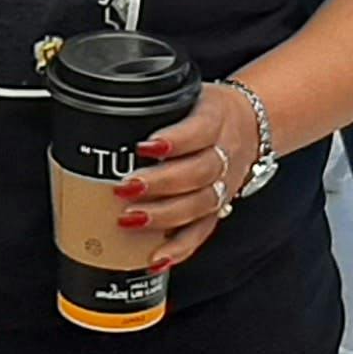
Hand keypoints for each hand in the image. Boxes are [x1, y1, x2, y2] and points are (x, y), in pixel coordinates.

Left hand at [113, 82, 259, 272]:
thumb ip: (154, 106)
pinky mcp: (218, 208)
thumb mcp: (188, 96)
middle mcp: (223, 153)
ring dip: (164, 216)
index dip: (175, 140)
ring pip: (200, 204)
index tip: (144, 146)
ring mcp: (223, 184)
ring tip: (131, 219)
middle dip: (160, 183)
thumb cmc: (209, 111)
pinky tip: (156, 257)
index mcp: (215, 118)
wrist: (252, 124)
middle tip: (125, 187)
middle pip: (199, 172)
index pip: (199, 130)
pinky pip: (202, 232)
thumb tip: (100, 114)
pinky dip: (179, 248)